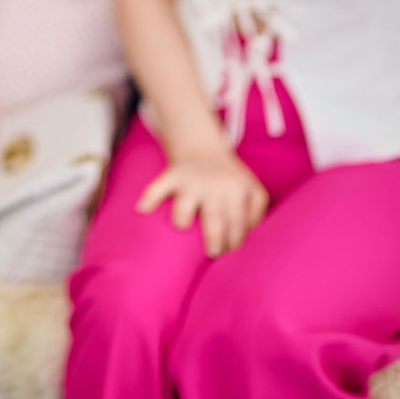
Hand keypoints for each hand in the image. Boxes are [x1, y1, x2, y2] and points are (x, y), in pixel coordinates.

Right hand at [136, 141, 268, 256]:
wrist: (202, 146)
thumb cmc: (229, 178)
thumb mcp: (252, 191)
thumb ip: (256, 215)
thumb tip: (244, 239)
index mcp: (238, 189)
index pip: (238, 225)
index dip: (234, 243)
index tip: (228, 249)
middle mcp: (215, 184)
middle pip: (215, 222)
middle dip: (215, 242)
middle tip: (212, 253)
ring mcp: (192, 180)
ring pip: (184, 209)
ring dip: (182, 221)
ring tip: (185, 228)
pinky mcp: (171, 175)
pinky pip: (156, 188)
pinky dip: (149, 198)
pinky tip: (143, 209)